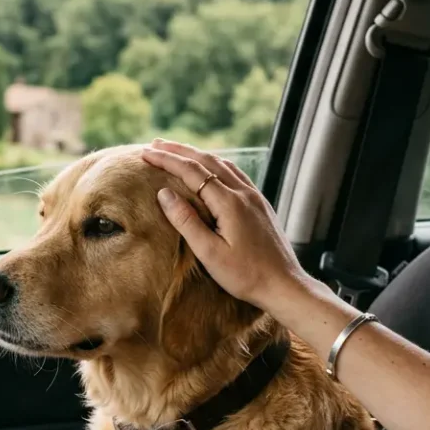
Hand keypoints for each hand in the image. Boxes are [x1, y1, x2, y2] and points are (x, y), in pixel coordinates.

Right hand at [142, 139, 320, 311]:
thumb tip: (164, 193)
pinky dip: (215, 164)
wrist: (284, 285)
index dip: (167, 160)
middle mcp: (243, 192)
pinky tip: (210, 168)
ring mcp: (254, 196)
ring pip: (222, 164)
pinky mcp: (260, 204)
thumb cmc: (246, 275)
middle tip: (154, 144)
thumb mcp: (210, 253)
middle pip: (207, 161)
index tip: (145, 153)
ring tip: (177, 151)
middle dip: (179, 151)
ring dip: (197, 155)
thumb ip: (186, 221)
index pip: (192, 171)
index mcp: (229, 202)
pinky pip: (235, 174)